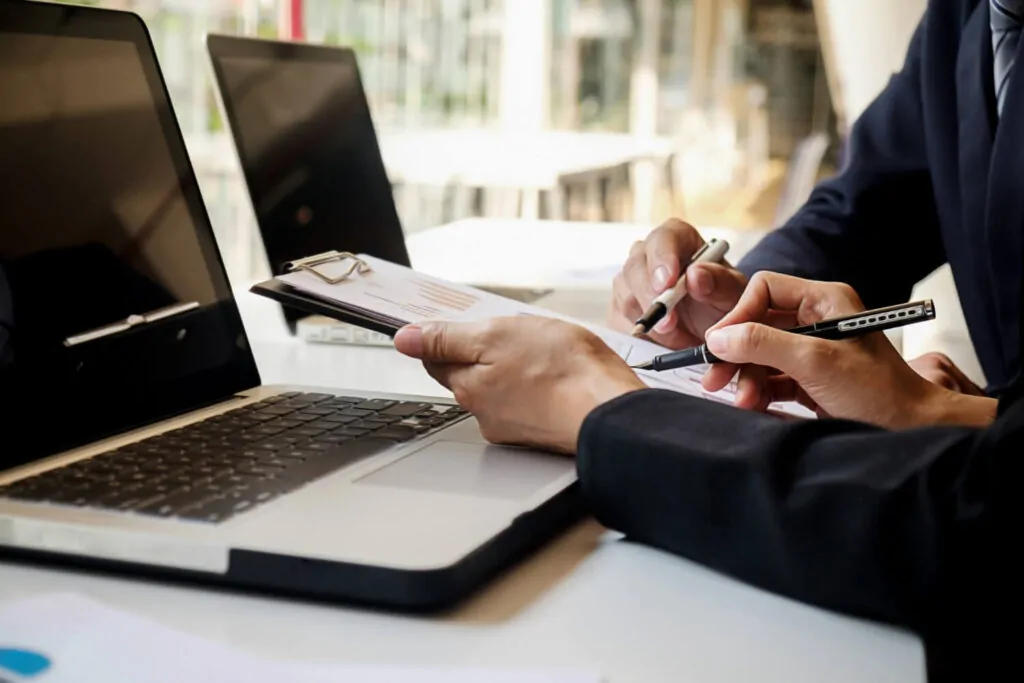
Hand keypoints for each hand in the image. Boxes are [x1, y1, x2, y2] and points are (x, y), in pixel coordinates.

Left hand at [394, 317, 644, 453]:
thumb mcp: (497, 334)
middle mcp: (483, 411)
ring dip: (512, 369)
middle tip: (514, 334)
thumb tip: (403, 339)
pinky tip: (556, 374)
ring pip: (500, 386)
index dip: (446, 336)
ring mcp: (512, 425)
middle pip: (469, 372)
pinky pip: (527, 401)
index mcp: (468, 385)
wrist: (609, 409)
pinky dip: (536, 386)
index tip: (459, 326)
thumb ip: (447, 338)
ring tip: (543, 353)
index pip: (436, 357)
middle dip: (484, 352)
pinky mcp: (540, 431)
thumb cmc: (563, 371)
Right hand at [608, 218, 748, 348]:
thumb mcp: (733, 294)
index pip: (663, 238)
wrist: (712, 329)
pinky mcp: (620, 307)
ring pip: (626, 297)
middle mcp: (647, 254)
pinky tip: (667, 341)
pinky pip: (621, 321)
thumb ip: (720, 282)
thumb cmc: (722, 303)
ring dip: (652, 323)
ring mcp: (629, 281)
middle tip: (669, 323)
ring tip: (681, 337)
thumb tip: (694, 276)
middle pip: (635, 267)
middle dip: (650, 298)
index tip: (667, 283)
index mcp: (677, 238)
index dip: (662, 258)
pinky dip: (644, 336)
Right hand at [700, 272, 996, 428]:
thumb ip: (764, 344)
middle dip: (735, 353)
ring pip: (760, 355)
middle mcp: (816, 320)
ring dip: (745, 378)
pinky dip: (758, 392)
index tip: (719, 344)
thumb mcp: (815, 362)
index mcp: (824, 301)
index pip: (765, 289)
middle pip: (757, 324)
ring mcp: (811, 350)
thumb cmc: (878, 391)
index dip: (739, 314)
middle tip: (714, 379)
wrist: (911, 431)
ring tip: (742, 402)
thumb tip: (719, 338)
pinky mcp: (808, 378)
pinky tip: (753, 406)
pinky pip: (770, 378)